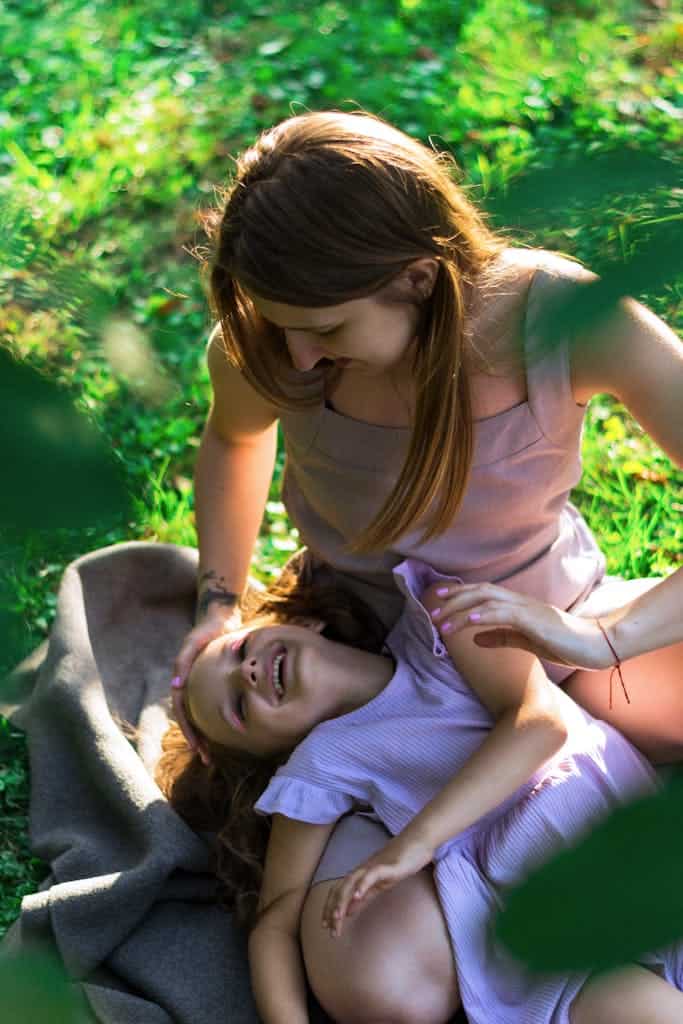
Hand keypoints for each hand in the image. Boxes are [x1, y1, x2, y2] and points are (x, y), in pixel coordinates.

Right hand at [171, 605, 242, 760]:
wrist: (221, 615)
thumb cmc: (206, 629)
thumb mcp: (193, 643)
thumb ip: (182, 662)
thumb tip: (175, 687)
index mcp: (183, 681)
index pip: (182, 713)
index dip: (188, 731)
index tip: (197, 747)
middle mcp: (192, 687)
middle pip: (192, 720)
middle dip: (198, 741)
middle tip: (208, 760)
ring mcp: (204, 686)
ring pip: (204, 717)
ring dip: (208, 735)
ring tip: (218, 754)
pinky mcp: (218, 683)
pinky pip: (218, 706)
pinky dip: (221, 720)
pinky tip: (233, 731)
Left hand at [322, 831, 432, 937]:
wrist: (417, 843)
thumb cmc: (399, 863)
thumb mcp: (379, 884)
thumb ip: (364, 897)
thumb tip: (348, 911)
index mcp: (360, 876)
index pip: (339, 892)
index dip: (330, 908)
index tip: (326, 926)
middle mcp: (362, 870)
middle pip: (341, 889)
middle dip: (332, 909)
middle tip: (329, 929)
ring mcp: (373, 867)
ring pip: (351, 882)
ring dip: (342, 900)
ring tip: (337, 917)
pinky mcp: (386, 866)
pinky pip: (372, 875)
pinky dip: (362, 885)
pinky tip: (358, 897)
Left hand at [429, 582, 615, 669]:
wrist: (597, 646)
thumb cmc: (566, 644)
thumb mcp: (527, 641)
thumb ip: (501, 637)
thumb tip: (475, 638)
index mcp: (519, 606)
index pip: (483, 593)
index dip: (459, 594)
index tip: (438, 600)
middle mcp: (521, 602)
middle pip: (480, 590)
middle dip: (454, 598)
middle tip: (432, 608)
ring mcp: (529, 609)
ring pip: (488, 599)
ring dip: (462, 609)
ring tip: (443, 621)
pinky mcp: (536, 620)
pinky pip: (506, 613)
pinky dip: (486, 614)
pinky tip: (471, 620)